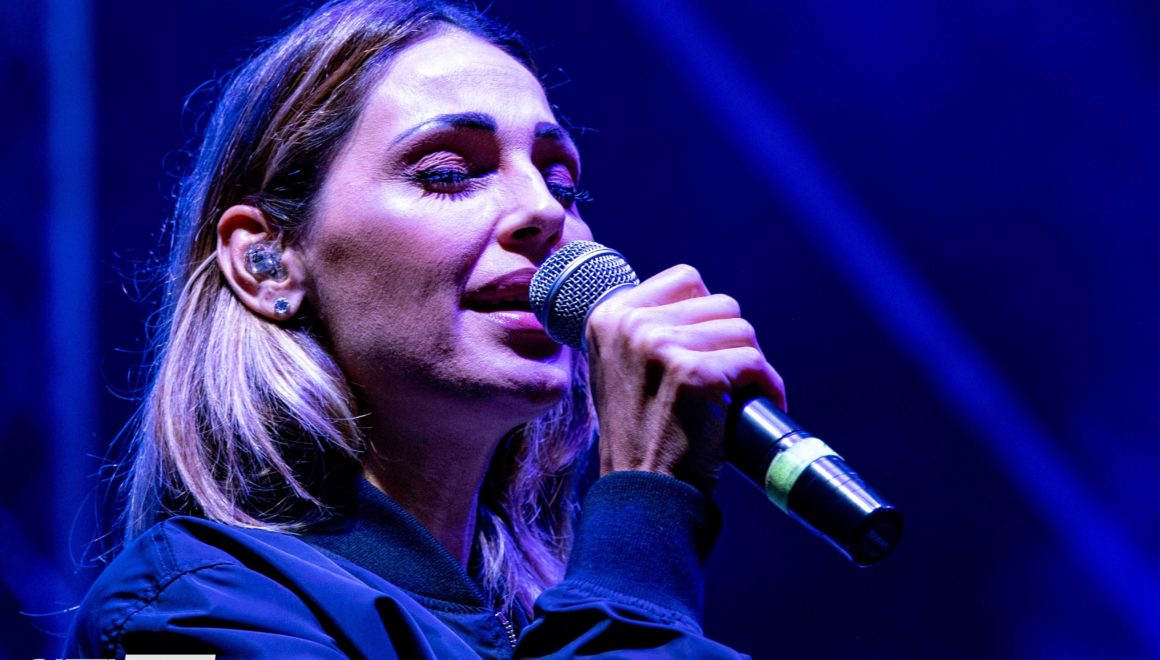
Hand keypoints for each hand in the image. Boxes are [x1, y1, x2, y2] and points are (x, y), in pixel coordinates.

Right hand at [585, 264, 785, 490]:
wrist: (641, 492)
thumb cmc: (640, 435)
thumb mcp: (621, 367)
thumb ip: (644, 329)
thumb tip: (699, 302)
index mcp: (609, 316)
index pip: (685, 279)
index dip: (707, 315)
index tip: (706, 350)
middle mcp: (630, 324)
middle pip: (719, 303)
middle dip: (732, 341)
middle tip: (726, 378)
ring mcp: (660, 347)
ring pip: (742, 329)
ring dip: (750, 363)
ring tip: (739, 394)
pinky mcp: (694, 373)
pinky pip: (755, 361)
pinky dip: (767, 386)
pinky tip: (758, 405)